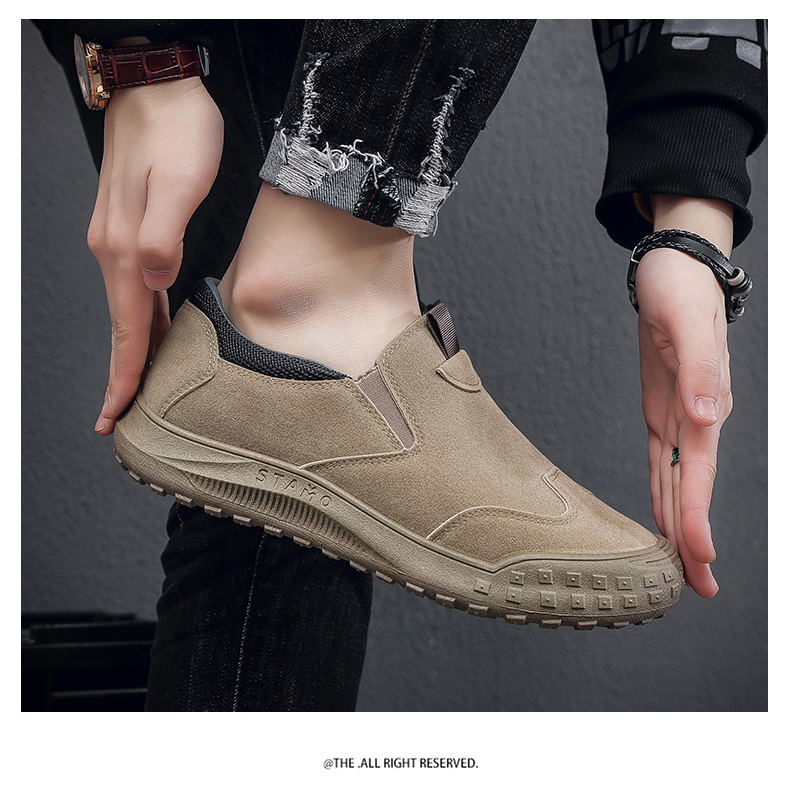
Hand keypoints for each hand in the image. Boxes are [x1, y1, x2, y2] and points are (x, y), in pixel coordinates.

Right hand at [88, 76, 222, 433]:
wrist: (160, 89)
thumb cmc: (178, 132)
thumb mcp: (180, 183)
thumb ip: (163, 236)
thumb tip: (155, 282)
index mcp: (125, 249)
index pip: (127, 328)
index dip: (126, 375)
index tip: (118, 415)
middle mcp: (116, 250)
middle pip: (122, 327)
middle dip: (125, 375)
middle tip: (123, 418)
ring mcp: (120, 239)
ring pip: (128, 310)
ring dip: (135, 351)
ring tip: (140, 388)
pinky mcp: (133, 228)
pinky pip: (136, 289)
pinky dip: (144, 319)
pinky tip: (157, 329)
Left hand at [635, 248, 730, 596]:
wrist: (676, 270)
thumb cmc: (681, 290)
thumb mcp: (686, 322)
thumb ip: (702, 371)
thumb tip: (709, 418)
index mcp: (705, 406)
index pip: (699, 474)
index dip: (697, 518)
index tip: (696, 558)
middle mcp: (696, 419)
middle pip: (692, 490)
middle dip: (693, 540)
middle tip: (696, 590)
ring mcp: (680, 416)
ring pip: (679, 482)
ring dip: (681, 524)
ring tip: (684, 566)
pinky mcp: (661, 408)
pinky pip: (661, 460)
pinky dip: (664, 491)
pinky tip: (664, 513)